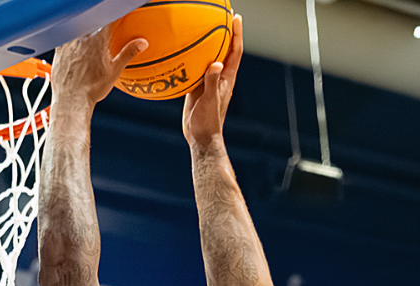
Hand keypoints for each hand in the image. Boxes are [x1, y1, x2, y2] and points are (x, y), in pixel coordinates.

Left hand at [50, 26, 147, 115]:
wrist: (71, 100)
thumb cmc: (92, 89)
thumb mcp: (114, 71)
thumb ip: (128, 53)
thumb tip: (142, 43)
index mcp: (98, 40)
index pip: (110, 20)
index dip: (115, 19)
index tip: (118, 21)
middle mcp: (82, 37)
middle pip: (94, 22)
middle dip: (100, 26)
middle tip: (104, 36)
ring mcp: (69, 42)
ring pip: (79, 28)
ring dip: (86, 32)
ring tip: (89, 46)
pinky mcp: (59, 48)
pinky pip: (65, 36)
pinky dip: (71, 39)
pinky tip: (75, 49)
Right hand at [181, 15, 243, 145]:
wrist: (200, 136)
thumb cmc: (208, 121)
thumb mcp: (210, 100)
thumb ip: (212, 82)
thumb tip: (215, 64)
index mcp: (227, 78)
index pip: (234, 51)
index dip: (237, 34)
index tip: (236, 18)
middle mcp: (219, 76)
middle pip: (224, 50)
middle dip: (225, 32)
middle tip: (223, 16)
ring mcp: (208, 81)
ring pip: (209, 57)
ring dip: (209, 43)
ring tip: (203, 27)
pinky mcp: (197, 86)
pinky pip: (195, 67)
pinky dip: (191, 57)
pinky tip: (182, 49)